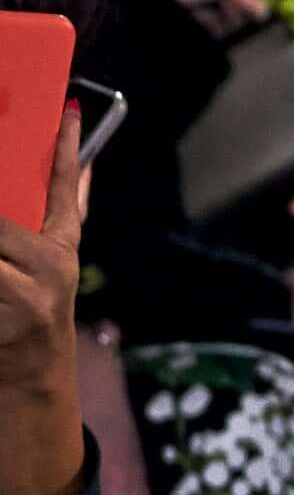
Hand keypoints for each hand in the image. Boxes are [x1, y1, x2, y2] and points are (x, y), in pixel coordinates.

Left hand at [0, 111, 80, 406]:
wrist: (30, 383)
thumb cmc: (31, 316)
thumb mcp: (54, 269)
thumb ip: (63, 214)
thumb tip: (84, 163)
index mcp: (62, 252)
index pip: (65, 191)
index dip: (67, 150)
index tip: (68, 111)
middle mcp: (50, 272)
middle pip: (1, 223)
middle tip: (4, 234)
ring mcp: (25, 299)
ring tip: (0, 259)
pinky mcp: (4, 320)